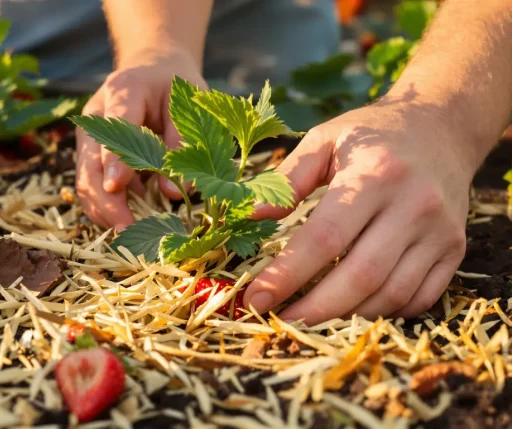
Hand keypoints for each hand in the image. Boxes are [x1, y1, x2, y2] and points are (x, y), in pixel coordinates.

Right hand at [75, 46, 205, 228]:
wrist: (153, 69)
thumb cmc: (175, 86)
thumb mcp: (188, 106)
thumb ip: (180, 146)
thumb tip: (173, 194)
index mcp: (123, 91)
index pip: (113, 130)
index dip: (114, 161)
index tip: (117, 189)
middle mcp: (96, 115)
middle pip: (90, 164)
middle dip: (107, 202)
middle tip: (128, 230)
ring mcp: (88, 137)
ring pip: (85, 181)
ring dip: (103, 211)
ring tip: (127, 234)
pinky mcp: (90, 155)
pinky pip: (91, 186)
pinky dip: (105, 208)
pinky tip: (124, 222)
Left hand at [243, 99, 476, 324]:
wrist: (443, 124)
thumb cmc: (371, 134)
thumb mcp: (324, 139)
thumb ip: (286, 178)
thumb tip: (249, 216)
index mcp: (375, 174)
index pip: (324, 238)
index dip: (287, 274)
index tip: (256, 298)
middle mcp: (413, 205)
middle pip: (360, 276)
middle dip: (314, 309)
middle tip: (278, 322)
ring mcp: (440, 231)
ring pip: (391, 294)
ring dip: (346, 316)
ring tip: (309, 317)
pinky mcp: (456, 249)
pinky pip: (421, 297)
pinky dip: (385, 313)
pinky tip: (353, 310)